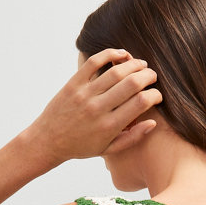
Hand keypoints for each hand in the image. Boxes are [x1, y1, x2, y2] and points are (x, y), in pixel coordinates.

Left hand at [27, 47, 162, 166]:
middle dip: (148, 76)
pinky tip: (122, 55)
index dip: (155, 95)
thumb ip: (132, 138)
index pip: (141, 103)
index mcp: (109, 126)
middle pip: (132, 84)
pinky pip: (94, 62)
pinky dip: (110, 54)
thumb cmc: (81, 147)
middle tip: (153, 76)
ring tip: (141, 65)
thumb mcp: (108, 149)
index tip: (157, 95)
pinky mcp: (74, 83)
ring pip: (116, 71)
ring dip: (134, 64)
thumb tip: (152, 123)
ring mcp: (85, 94)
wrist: (48, 141)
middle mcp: (98, 109)